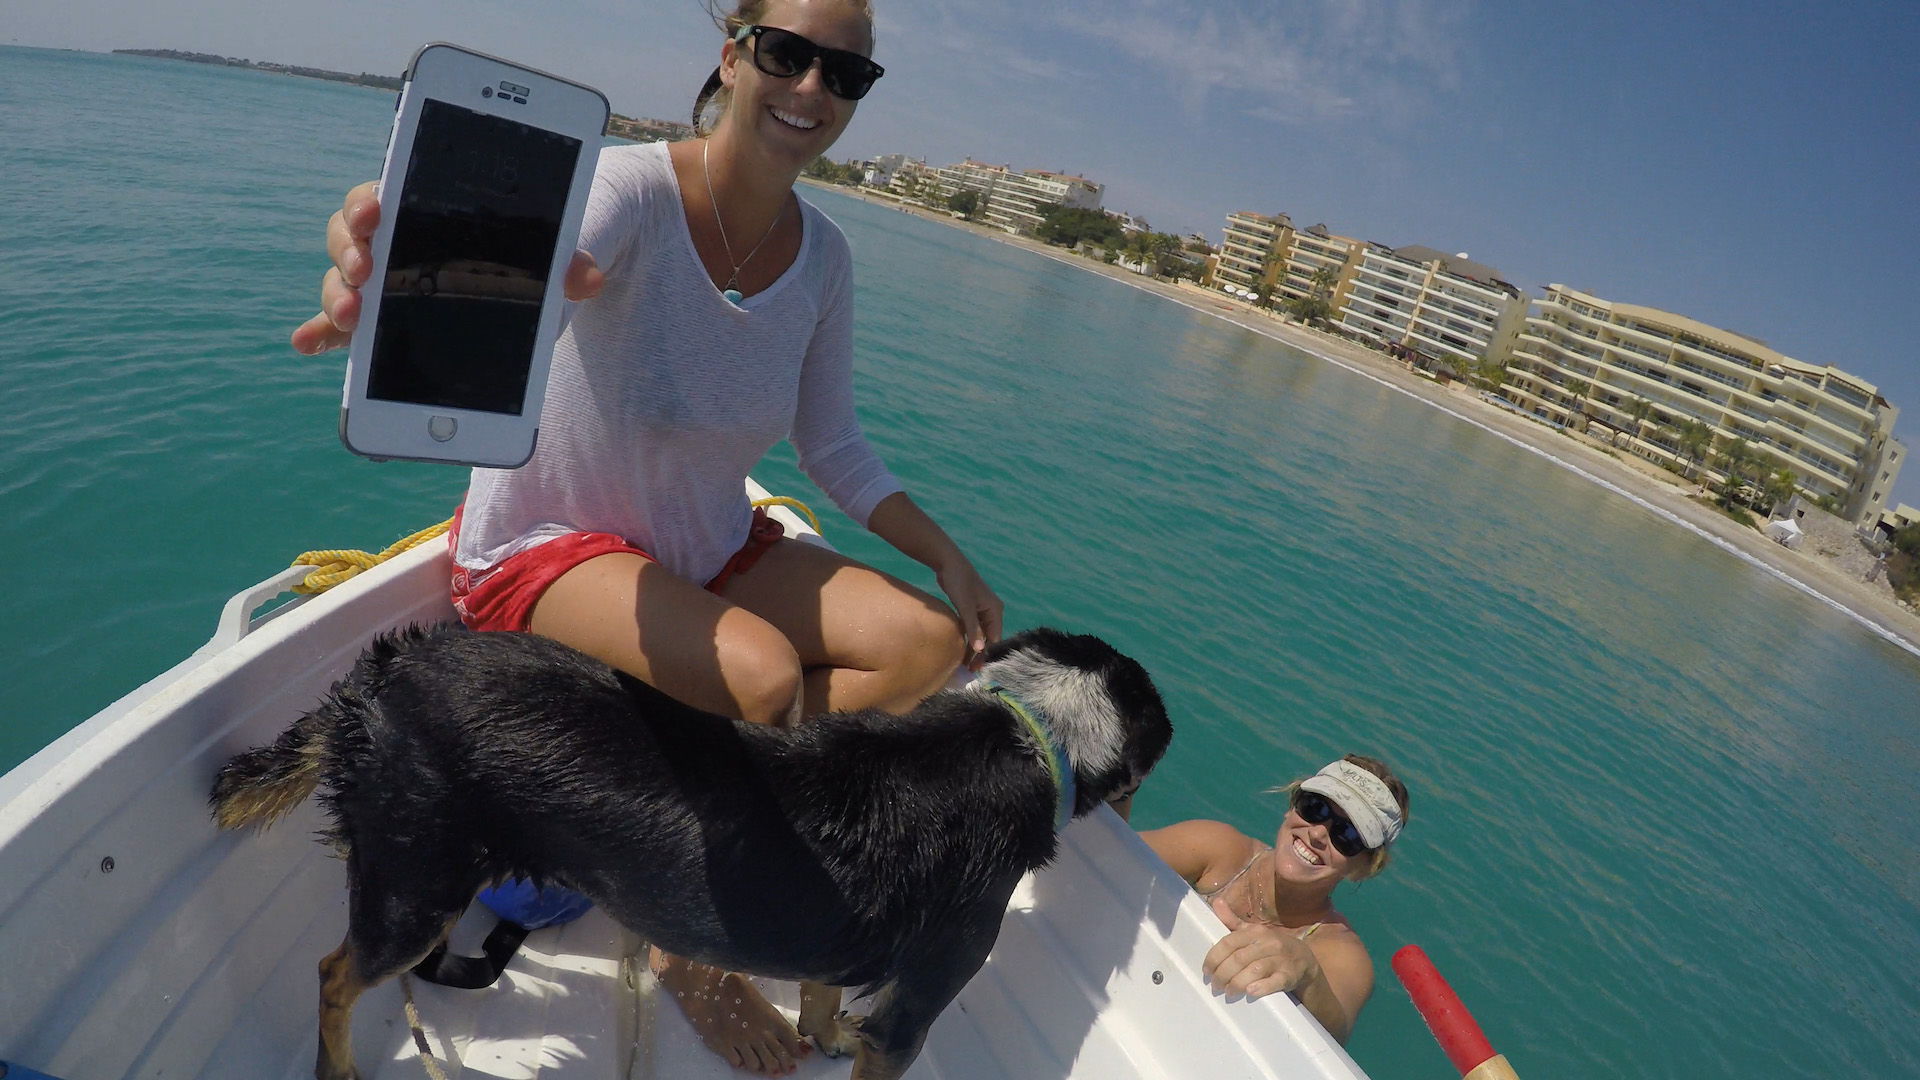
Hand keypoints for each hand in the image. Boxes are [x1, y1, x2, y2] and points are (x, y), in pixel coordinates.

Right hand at [289, 181, 605, 354]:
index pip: (379, 195)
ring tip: (352, 315)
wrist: (522, 280)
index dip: (370, 202)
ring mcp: (378, 282)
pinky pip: (340, 326)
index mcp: (419, 211)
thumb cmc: (521, 252)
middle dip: (351, 252)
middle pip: (349, 237)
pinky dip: (321, 332)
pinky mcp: (378, 321)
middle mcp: (388, 242)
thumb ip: (565, 263)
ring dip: (338, 295)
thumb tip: (591, 278)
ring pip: (343, 280)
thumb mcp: (545, 256)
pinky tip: (309, 344)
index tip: (376, 211)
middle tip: (366, 270)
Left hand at [934, 554, 1001, 669]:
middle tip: (967, 670)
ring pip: (979, 634)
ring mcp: (981, 610)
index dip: (985, 654)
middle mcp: (991, 611)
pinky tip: (959, 647)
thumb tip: (980, 649)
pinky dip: (967, 637)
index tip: (974, 668)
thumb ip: (973, 627)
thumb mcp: (965, 607)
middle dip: (979, 653)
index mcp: (994, 610)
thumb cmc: (959, 583)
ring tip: (962, 663)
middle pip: (987, 637)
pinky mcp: (970, 608)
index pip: (994, 638)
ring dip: (972, 647)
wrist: (948, 563)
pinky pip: (971, 627)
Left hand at [1202, 923, 1320, 1001]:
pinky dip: (1262, 987)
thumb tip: (1217, 902)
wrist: (1304, 959)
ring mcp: (1280, 959)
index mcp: (1256, 931)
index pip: (1230, 942)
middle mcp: (1269, 943)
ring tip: (1228, 992)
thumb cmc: (1271, 946)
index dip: (1214, 957)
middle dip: (1223, 974)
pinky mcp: (1290, 975)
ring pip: (1254, 970)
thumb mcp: (1253, 932)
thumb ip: (1232, 920)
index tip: (1206, 970)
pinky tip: (1250, 992)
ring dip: (1237, 983)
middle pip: (1239, 959)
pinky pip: (1275, 981)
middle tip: (1215, 985)